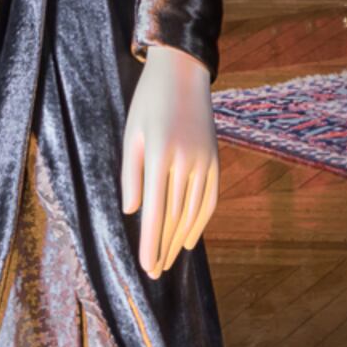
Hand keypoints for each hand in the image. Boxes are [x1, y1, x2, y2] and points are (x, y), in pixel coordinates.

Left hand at [122, 46, 221, 278]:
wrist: (184, 73)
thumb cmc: (149, 103)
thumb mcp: (132, 135)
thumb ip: (130, 175)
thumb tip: (132, 211)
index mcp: (160, 156)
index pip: (155, 211)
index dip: (150, 243)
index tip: (146, 266)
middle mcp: (186, 162)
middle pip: (174, 217)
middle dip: (162, 248)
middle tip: (154, 273)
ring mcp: (205, 161)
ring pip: (193, 211)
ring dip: (180, 239)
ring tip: (167, 260)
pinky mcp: (215, 160)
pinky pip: (210, 199)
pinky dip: (200, 221)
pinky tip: (188, 237)